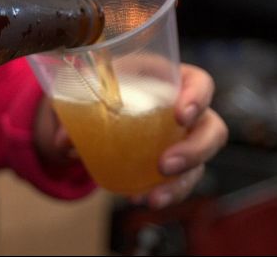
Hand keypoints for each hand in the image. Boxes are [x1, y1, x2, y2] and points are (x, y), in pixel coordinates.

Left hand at [34, 63, 227, 206]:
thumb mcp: (91, 84)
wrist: (99, 102)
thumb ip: (76, 105)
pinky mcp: (174, 163)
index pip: (201, 83)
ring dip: (180, 184)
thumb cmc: (105, 82)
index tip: (180, 115)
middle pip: (212, 130)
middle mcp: (186, 110)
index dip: (198, 97)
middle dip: (194, 151)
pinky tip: (141, 199)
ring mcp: (183, 139)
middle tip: (164, 165)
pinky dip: (164, 194)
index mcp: (172, 78)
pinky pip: (179, 182)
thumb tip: (64, 141)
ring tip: (153, 197)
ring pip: (201, 164)